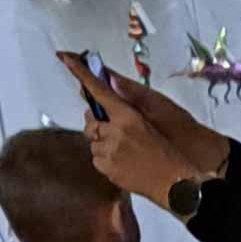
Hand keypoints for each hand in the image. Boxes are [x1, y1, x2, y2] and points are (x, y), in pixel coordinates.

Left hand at [82, 69, 224, 199]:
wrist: (175, 183)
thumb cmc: (168, 151)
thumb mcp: (153, 122)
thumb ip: (129, 105)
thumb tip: (110, 87)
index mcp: (128, 117)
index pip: (99, 90)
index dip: (80, 73)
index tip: (65, 57)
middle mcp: (115, 132)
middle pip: (90, 119)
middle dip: (98, 122)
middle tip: (116, 130)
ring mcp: (109, 151)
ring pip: (92, 140)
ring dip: (103, 143)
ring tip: (126, 151)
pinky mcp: (106, 168)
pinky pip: (96, 158)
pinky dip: (105, 159)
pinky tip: (124, 163)